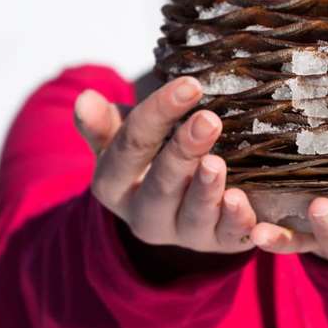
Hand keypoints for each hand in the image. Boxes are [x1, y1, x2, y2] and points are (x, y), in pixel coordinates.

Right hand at [74, 76, 256, 253]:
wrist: (176, 208)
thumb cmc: (150, 159)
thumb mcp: (123, 141)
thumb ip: (104, 124)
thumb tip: (85, 99)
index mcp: (116, 185)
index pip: (131, 146)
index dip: (159, 113)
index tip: (190, 85)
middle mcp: (146, 215)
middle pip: (162, 184)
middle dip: (184, 151)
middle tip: (209, 120)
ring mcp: (184, 233)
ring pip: (193, 215)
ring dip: (206, 190)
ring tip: (217, 164)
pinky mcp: (220, 242)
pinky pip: (229, 237)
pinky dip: (237, 222)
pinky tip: (242, 203)